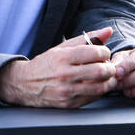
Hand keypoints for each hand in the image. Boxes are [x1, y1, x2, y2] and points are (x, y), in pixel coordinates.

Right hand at [0, 26, 118, 107]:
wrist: (24, 84)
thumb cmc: (46, 64)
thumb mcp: (63, 48)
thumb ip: (87, 39)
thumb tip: (108, 31)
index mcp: (63, 57)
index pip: (95, 53)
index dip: (105, 52)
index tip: (103, 53)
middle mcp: (64, 74)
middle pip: (100, 71)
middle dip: (110, 68)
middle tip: (108, 66)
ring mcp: (67, 91)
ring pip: (100, 88)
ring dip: (108, 81)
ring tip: (105, 76)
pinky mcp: (69, 104)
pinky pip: (93, 98)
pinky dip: (99, 91)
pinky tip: (96, 85)